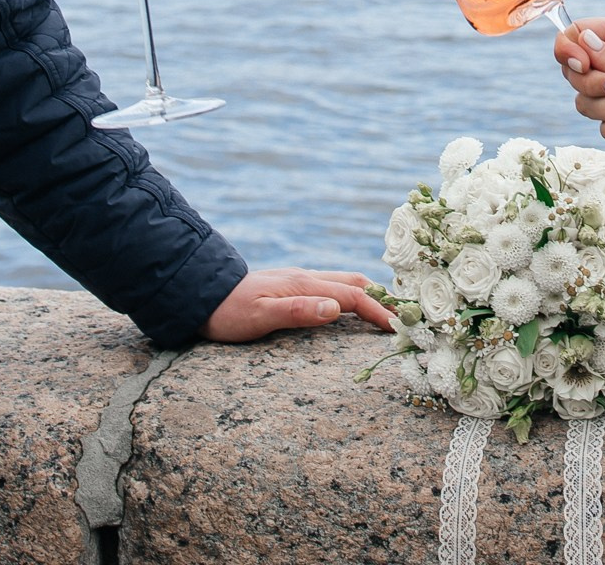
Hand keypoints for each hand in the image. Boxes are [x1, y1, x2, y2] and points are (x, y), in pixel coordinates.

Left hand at [201, 268, 395, 342]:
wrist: (200, 295)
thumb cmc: (228, 312)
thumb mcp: (259, 317)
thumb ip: (297, 311)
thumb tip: (335, 308)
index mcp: (303, 284)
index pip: (351, 295)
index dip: (377, 310)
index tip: (398, 326)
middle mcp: (305, 277)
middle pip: (354, 282)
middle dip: (381, 297)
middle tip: (404, 316)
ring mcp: (298, 280)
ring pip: (344, 281)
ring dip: (368, 293)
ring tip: (386, 310)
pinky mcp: (291, 286)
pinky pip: (331, 286)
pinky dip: (352, 294)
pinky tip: (351, 306)